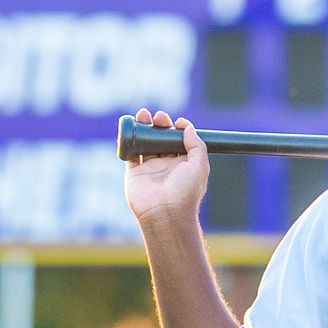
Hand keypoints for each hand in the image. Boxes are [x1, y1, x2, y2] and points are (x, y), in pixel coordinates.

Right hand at [123, 109, 209, 227]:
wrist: (165, 213)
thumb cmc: (185, 191)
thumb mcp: (200, 166)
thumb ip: (196, 145)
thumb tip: (187, 127)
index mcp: (183, 164)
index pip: (179, 141)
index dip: (177, 129)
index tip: (176, 122)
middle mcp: (166, 165)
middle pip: (161, 139)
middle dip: (159, 125)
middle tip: (158, 117)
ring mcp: (149, 168)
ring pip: (144, 143)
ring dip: (143, 127)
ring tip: (143, 114)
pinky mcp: (134, 172)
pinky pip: (129, 153)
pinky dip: (128, 140)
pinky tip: (130, 128)